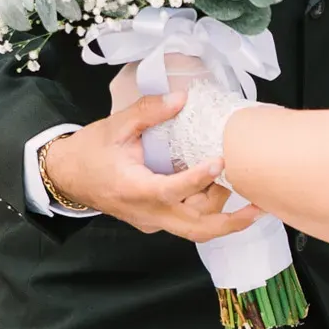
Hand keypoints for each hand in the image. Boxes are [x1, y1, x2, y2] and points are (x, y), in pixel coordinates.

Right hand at [40, 93, 259, 243]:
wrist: (68, 177)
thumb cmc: (90, 152)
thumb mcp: (115, 126)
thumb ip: (148, 111)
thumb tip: (182, 99)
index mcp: (134, 190)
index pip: (172, 190)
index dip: (198, 179)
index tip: (220, 161)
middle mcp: (147, 213)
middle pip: (196, 229)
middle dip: (231, 221)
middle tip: (260, 206)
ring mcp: (153, 221)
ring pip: (195, 227)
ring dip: (222, 211)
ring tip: (247, 191)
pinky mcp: (156, 221)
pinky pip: (186, 222)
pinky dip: (207, 210)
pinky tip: (223, 191)